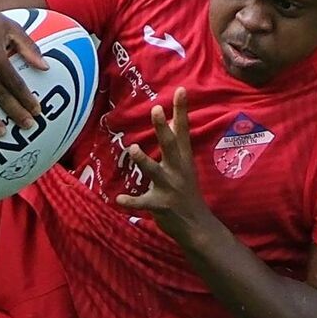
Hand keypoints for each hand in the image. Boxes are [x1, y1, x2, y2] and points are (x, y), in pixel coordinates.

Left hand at [116, 89, 213, 243]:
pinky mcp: (161, 206)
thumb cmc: (187, 191)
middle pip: (170, 145)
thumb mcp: (185, 166)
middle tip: (156, 110)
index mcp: (183, 160)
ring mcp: (170, 188)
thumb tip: (172, 119)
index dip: (181, 110)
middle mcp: (178, 170)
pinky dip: (131, 201)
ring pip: (155, 171)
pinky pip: (143, 202)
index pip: (183, 130)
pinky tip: (119, 199)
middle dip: (163, 128)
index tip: (180, 90)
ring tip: (133, 150)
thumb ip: (177, 144)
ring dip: (144, 161)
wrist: (197, 226)